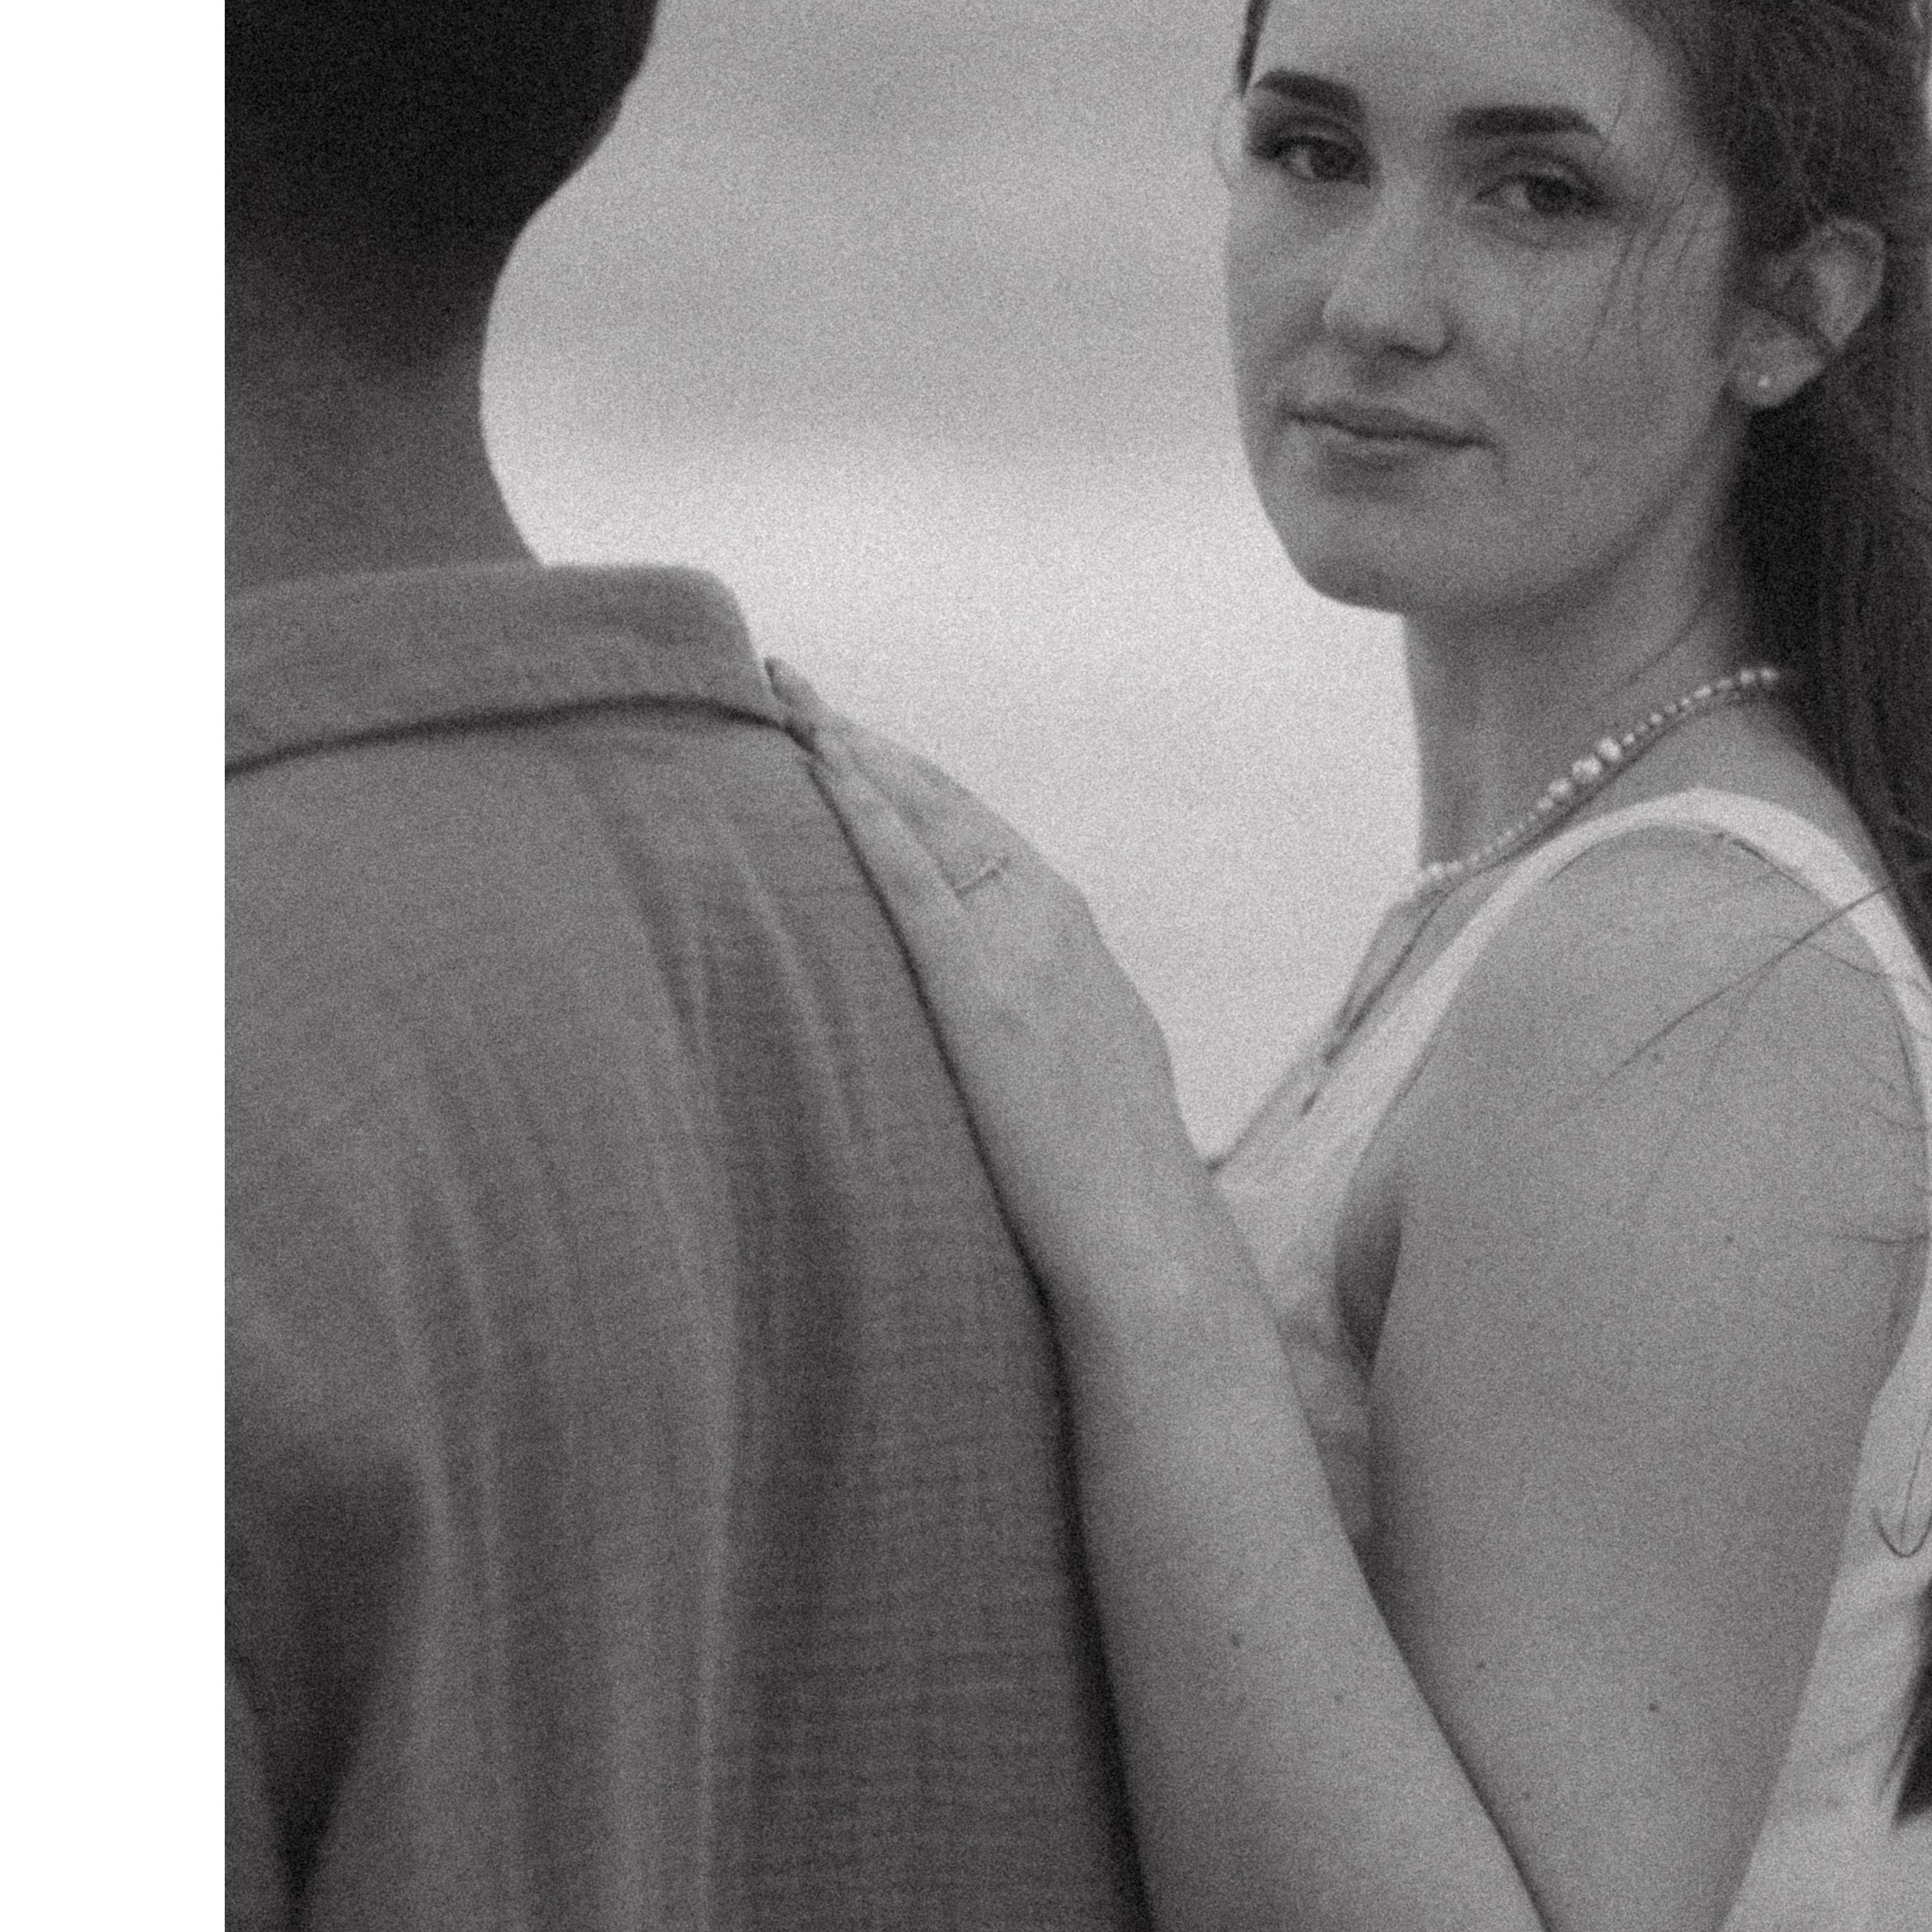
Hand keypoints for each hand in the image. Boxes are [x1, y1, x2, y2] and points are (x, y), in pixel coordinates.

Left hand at [769, 663, 1214, 1309]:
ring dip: (853, 752)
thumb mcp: (1075, 1077)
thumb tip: (990, 1029)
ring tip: (786, 699)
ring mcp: (1021, 948)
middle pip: (947, 804)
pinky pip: (912, 876)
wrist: (1145, 1245)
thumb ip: (1031, 1026)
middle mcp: (1051, 918)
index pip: (976, 832)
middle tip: (792, 685)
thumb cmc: (1103, 1190)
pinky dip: (865, 808)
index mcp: (1070, 936)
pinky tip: (819, 761)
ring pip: (926, 818)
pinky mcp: (982, 991)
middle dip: (868, 742)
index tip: (847, 736)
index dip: (909, 780)